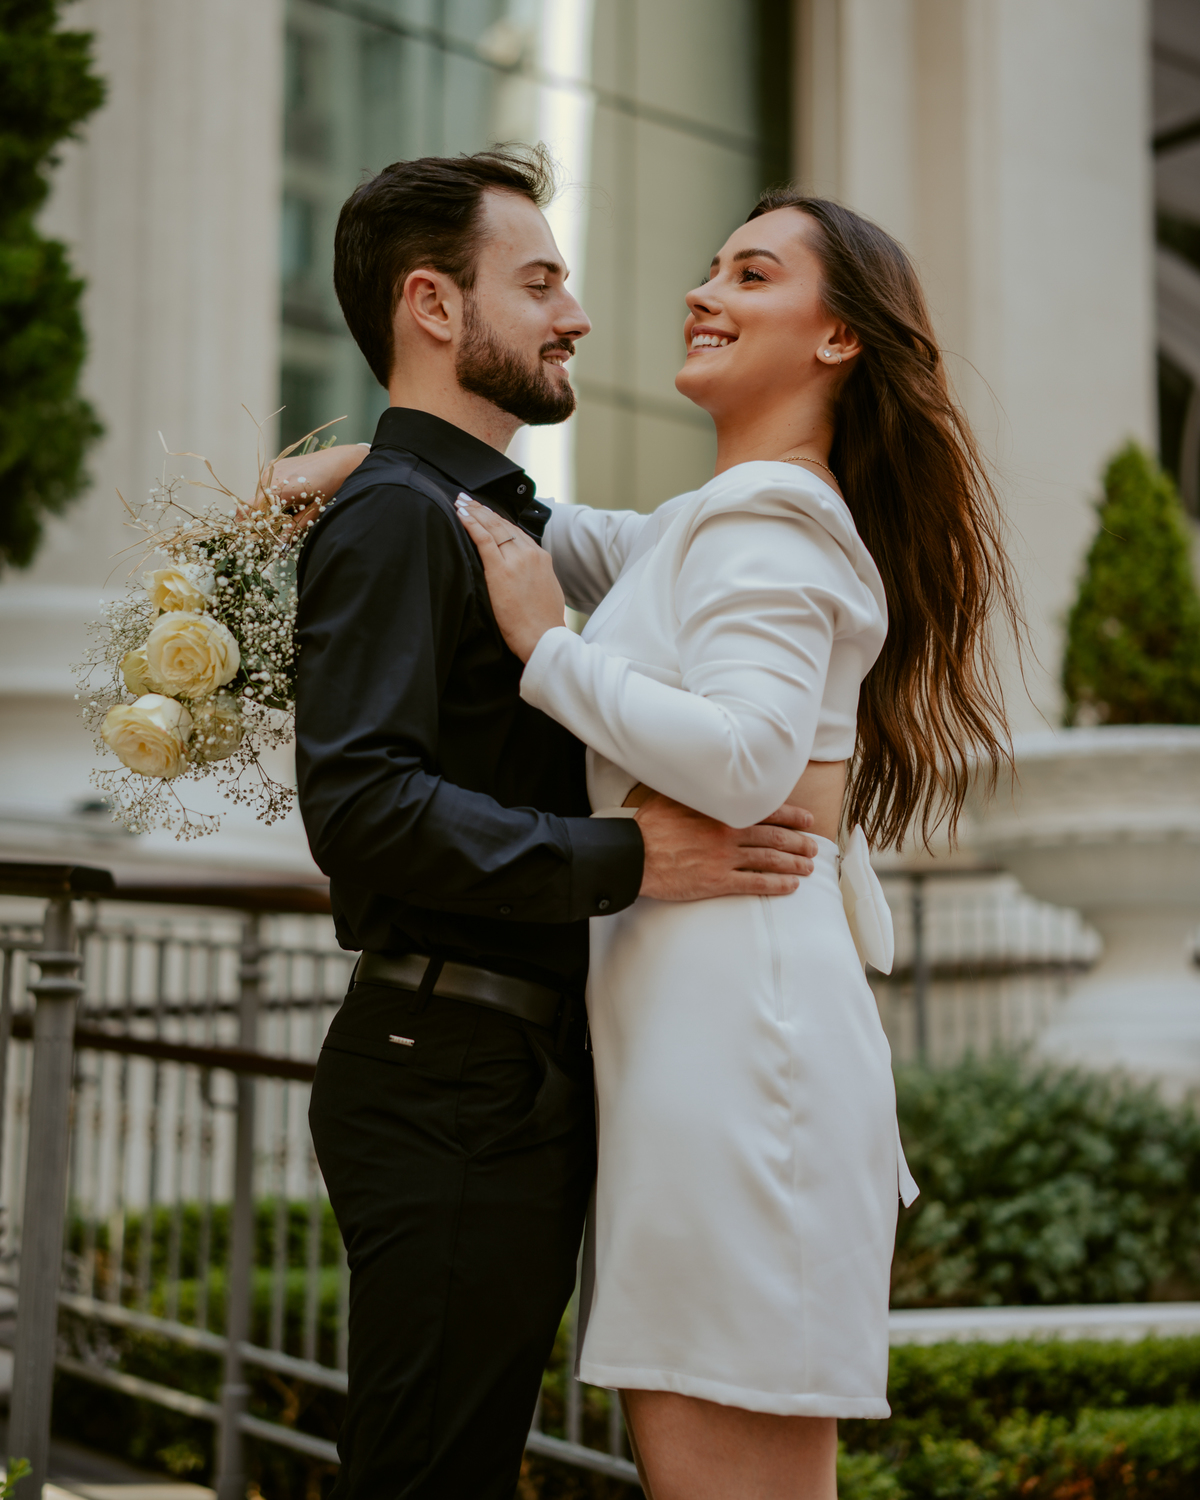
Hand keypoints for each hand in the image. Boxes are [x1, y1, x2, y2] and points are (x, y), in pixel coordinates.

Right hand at [252, 444, 369, 534]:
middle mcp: (269, 477)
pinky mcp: (275, 464)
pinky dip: (272, 494)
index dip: (256, 527)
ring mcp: (271, 469)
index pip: (254, 513)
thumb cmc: (330, 489)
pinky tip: (288, 498)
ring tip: (286, 512)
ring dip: (266, 506)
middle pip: (253, 504)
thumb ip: (293, 528)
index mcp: (277, 490)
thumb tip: (278, 547)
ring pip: (259, 494)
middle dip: (259, 518)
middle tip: (272, 530)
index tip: (261, 539)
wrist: (340, 462)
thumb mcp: (312, 513)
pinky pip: (266, 483)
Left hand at [455, 495, 565, 661]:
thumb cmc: (542, 623)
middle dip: (483, 510)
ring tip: (461, 502)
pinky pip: (483, 539)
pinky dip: (471, 524)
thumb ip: (533, 575)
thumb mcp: (545, 591)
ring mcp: (516, 560)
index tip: (485, 512)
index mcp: (541, 558)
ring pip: (492, 527)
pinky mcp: (500, 570)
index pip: (516, 531)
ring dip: (474, 512)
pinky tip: (461, 515)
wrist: (543, 637)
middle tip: (467, 499)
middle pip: (502, 525)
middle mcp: (530, 554)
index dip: (498, 519)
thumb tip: (522, 575)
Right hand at [635, 793, 817, 899]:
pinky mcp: (718, 882)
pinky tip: (790, 887)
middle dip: (799, 843)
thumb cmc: (650, 825)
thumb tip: (707, 777)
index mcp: (722, 811)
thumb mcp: (675, 796)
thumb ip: (698, 791)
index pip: (767, 811)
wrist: (634, 854)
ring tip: (808, 868)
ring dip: (794, 865)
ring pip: (771, 861)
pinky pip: (755, 884)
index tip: (807, 820)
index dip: (792, 816)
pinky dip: (776, 885)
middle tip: (813, 847)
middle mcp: (730, 833)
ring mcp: (726, 859)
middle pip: (775, 838)